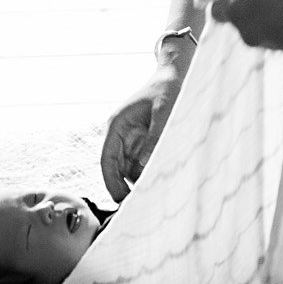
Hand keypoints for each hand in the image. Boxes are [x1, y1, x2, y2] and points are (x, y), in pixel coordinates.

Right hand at [100, 62, 185, 200]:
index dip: (110, 181)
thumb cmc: (167, 89)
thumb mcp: (163, 112)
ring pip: (128, 169)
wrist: (176, 75)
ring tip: (151, 200)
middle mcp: (120, 135)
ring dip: (136, 184)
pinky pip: (141, 164)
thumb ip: (154, 137)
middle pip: (114, 168)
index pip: (106, 158)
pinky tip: (159, 186)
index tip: (119, 199)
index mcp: (117, 125)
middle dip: (122, 188)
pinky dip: (147, 176)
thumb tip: (145, 165)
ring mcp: (131, 140)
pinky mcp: (143, 143)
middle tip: (136, 207)